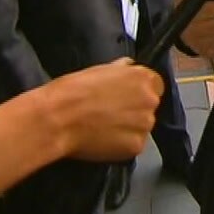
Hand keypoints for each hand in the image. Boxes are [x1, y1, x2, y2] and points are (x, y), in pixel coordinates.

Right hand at [40, 58, 163, 161]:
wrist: (58, 118)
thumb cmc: (73, 91)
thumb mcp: (100, 69)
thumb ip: (122, 70)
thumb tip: (128, 67)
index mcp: (144, 78)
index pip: (155, 85)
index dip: (139, 91)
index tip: (125, 97)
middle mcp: (150, 101)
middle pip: (149, 107)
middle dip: (134, 110)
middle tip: (110, 113)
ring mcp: (145, 125)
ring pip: (141, 127)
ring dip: (129, 128)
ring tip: (104, 127)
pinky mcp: (136, 146)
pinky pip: (133, 145)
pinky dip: (121, 144)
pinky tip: (103, 139)